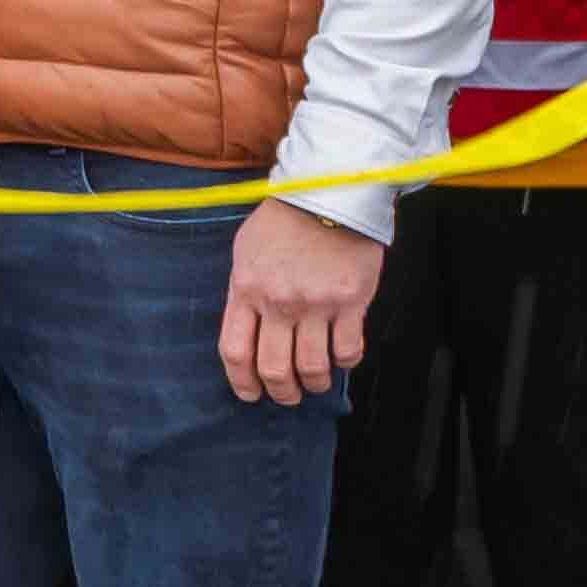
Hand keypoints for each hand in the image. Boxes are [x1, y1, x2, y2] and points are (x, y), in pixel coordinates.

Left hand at [220, 197, 385, 404]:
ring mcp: (316, 304)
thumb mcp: (246, 249)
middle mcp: (278, 301)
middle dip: (281, 393)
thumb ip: (244, 290)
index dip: (242, 382)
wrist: (329, 190)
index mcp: (246, 289)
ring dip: (314, 384)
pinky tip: (343, 356)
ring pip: (312, 367)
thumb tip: (247, 328)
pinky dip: (345, 362)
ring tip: (317, 382)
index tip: (250, 393)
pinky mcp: (351, 301)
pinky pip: (348, 350)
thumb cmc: (285, 219)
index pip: (236, 351)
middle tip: (289, 396)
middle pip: (274, 369)